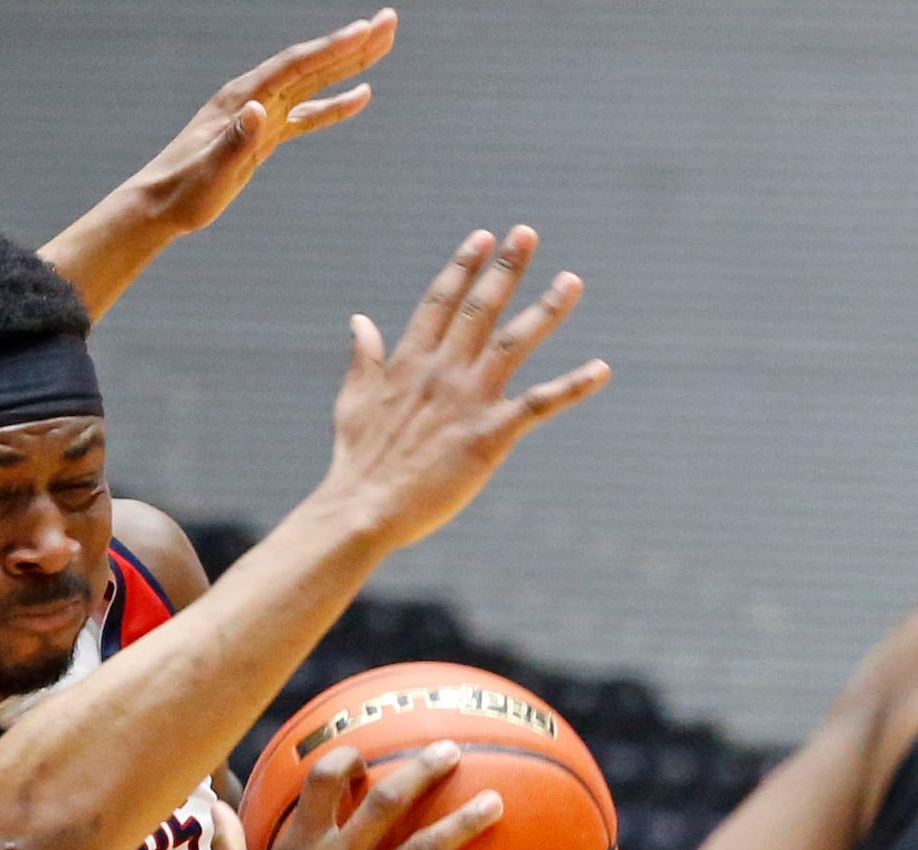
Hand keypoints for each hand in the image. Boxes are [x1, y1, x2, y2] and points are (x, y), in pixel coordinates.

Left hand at [131, 11, 397, 236]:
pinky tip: (360, 96)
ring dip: (348, 64)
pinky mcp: (262, 137)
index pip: (294, 65)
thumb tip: (257, 109)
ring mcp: (259, 115)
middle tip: (391, 21)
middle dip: (351, 44)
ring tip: (384, 43)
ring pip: (312, 83)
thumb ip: (234, 140)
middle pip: (310, 64)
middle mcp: (253, 98)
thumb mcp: (209, 170)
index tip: (365, 30)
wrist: (159, 206)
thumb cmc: (181, 190)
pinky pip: (304, 116)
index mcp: (241, 98)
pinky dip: (332, 106)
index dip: (330, 48)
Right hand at [323, 225, 609, 551]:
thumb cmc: (356, 463)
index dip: (462, 268)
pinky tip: (602, 370)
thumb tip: (359, 320)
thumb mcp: (352, 402)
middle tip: (527, 234)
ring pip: (514, 344)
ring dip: (546, 310)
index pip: (439, 304)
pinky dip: (571, 387)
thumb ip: (363, 359)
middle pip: (479, 311)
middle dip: (505, 270)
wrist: (364, 510)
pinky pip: (538, 405)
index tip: (482, 238)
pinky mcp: (489, 436)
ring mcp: (468, 402)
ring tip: (572, 281)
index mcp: (409, 364)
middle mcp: (442, 373)